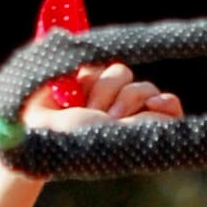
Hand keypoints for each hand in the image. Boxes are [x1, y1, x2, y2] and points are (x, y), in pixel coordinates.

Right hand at [21, 56, 184, 140]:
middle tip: (105, 118)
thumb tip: (167, 103)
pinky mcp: (86, 76)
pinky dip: (89, 78)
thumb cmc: (80, 142)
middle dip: (126, 101)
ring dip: (103, 91)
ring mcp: (105, 94)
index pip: (167, 110)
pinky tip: (74, 93)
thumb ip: (152, 122)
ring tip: (85, 108)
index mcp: (137, 131)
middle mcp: (124, 113)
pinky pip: (100, 64)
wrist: (39, 129)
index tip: (155, 104)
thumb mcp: (123, 138)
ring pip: (123, 73)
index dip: (165, 104)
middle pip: (146, 89)